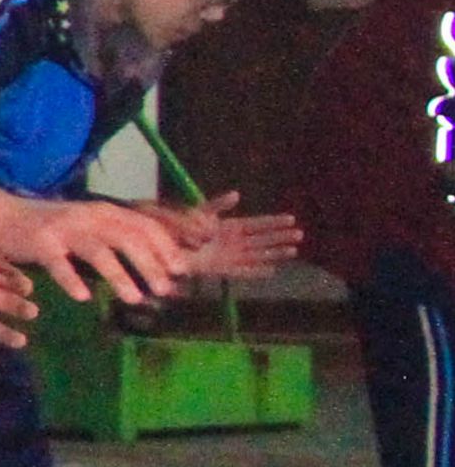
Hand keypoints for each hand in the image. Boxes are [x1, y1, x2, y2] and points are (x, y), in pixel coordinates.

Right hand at [0, 193, 192, 306]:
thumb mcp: (84, 226)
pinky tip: (83, 297)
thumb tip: (148, 262)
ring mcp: (63, 229)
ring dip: (120, 276)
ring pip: (99, 251)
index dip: (165, 248)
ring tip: (134, 299)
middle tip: (165, 290)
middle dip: (150, 265)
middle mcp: (87, 216)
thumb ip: (111, 239)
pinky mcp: (39, 242)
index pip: (143, 226)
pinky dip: (72, 280)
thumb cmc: (45, 226)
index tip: (180, 271)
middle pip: (127, 238)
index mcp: (103, 211)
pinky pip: (59, 263)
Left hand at [173, 204, 304, 281]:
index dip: (274, 222)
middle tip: (300, 235)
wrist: (167, 246)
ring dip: (275, 253)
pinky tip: (272, 270)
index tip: (291, 219)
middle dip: (280, 237)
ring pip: (257, 255)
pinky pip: (243, 271)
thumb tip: (236, 194)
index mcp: (231, 226)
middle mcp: (234, 242)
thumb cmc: (183, 227)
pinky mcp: (222, 269)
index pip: (258, 223)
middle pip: (262, 239)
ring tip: (293, 251)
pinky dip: (256, 272)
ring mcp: (230, 256)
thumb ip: (218, 205)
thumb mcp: (201, 212)